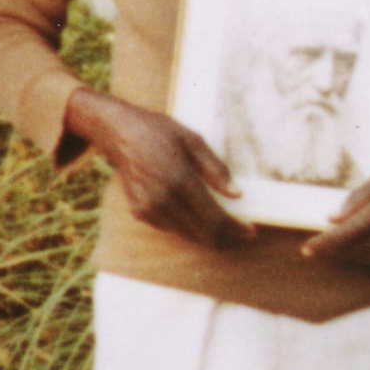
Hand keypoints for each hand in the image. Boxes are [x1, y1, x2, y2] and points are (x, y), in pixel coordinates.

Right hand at [65, 88, 251, 248]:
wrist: (118, 133)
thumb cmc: (158, 132)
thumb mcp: (193, 140)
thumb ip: (216, 169)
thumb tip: (237, 194)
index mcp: (179, 180)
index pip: (214, 219)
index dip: (235, 230)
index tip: (251, 232)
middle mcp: (162, 199)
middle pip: (203, 233)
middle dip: (227, 238)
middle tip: (243, 234)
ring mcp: (148, 209)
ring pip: (188, 235)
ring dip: (209, 236)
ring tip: (227, 227)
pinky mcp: (140, 213)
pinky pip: (172, 229)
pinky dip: (189, 228)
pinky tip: (200, 219)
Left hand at [303, 150, 369, 270]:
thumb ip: (358, 197)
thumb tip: (333, 218)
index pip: (345, 233)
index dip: (323, 244)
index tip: (306, 250)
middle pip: (352, 250)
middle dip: (333, 249)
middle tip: (320, 245)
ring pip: (365, 258)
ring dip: (350, 253)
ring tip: (343, 243)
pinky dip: (369, 256)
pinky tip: (369, 245)